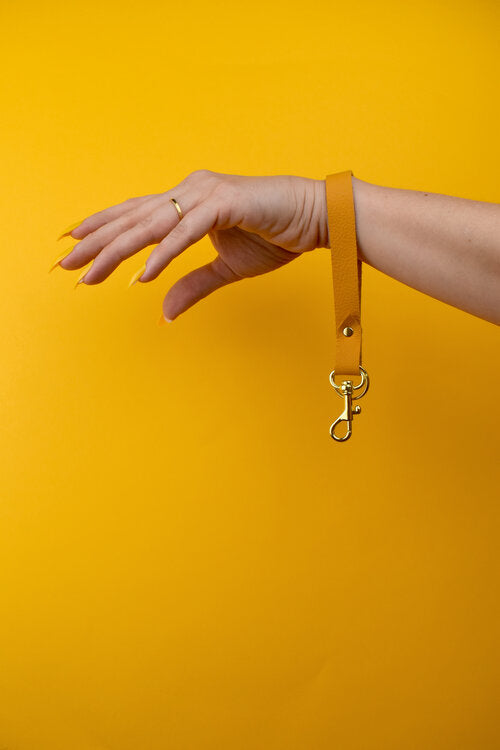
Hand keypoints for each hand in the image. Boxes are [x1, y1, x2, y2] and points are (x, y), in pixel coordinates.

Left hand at [57, 169, 327, 320]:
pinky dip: (164, 253)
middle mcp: (191, 191)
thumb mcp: (227, 268)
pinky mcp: (225, 203)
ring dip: (119, 250)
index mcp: (189, 202)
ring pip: (152, 223)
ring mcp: (206, 194)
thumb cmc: (275, 235)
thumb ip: (193, 285)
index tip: (75, 247)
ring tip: (92, 272)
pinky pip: (187, 231)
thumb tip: (165, 311)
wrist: (316, 218)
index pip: (136, 215)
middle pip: (134, 218)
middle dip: (98, 243)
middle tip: (66, 263)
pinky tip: (143, 274)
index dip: (104, 230)